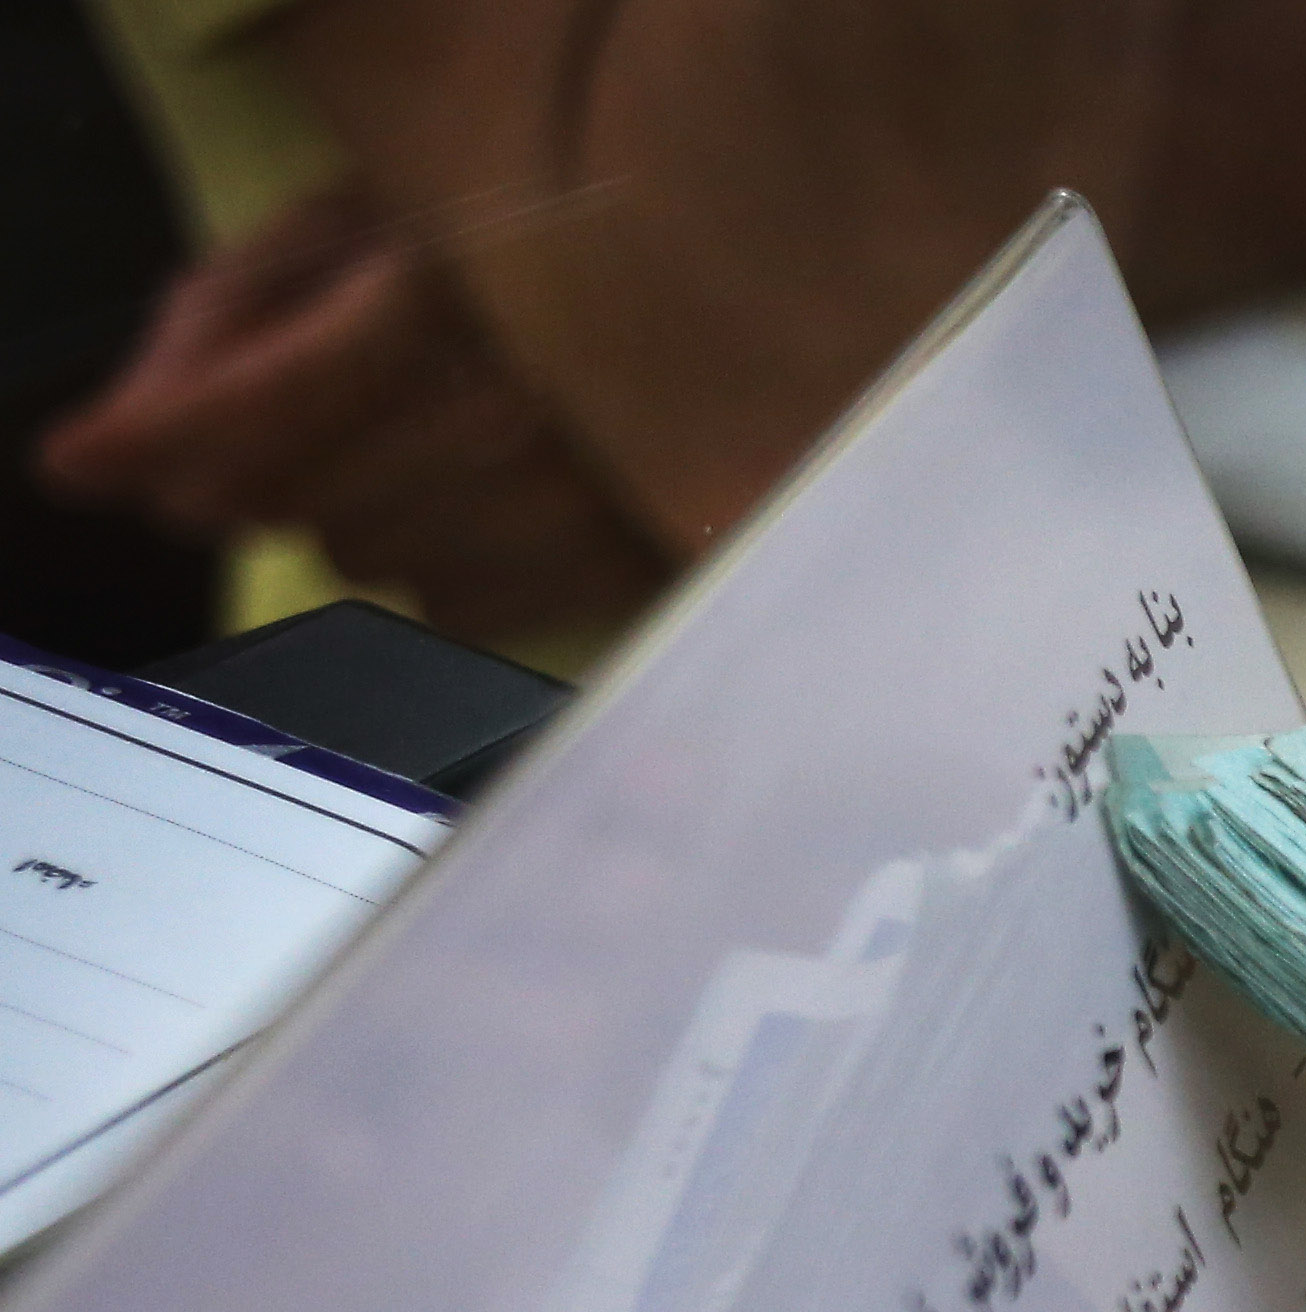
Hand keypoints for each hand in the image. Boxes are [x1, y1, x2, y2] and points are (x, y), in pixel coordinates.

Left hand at [34, 188, 671, 641]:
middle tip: (312, 410)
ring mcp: (567, 503)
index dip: (155, 438)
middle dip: (267, 464)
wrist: (725, 299)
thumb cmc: (530, 242)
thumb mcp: (364, 216)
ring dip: (360, 508)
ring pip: (363, 555)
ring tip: (428, 438)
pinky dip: (444, 559)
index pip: (259, 401)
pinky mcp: (613, 569)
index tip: (84, 462)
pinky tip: (490, 496)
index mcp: (441, 288)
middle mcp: (508, 408)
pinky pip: (453, 605)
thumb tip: (130, 435)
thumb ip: (231, 309)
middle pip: (294, 501)